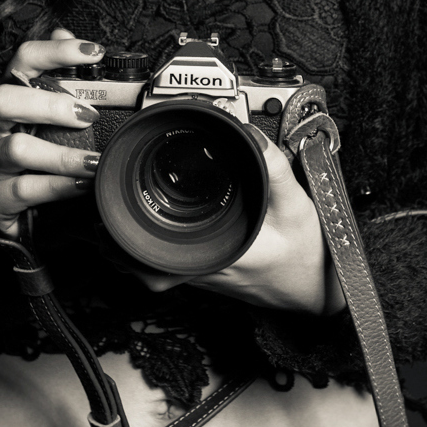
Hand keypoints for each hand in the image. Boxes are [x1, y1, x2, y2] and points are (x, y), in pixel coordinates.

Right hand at [0, 28, 106, 237]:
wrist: (15, 217)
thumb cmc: (32, 159)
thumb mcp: (48, 119)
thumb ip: (59, 79)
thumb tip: (67, 33)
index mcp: (6, 98)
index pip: (22, 61)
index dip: (55, 51)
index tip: (93, 52)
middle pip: (4, 99)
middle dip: (49, 104)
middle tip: (88, 115)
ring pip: (15, 149)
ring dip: (61, 155)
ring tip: (94, 161)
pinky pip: (22, 190)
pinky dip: (57, 187)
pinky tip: (81, 186)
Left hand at [134, 127, 345, 316]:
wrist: (318, 291)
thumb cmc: (308, 256)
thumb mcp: (296, 206)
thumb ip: (274, 169)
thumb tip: (251, 135)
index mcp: (218, 253)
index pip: (155, 252)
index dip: (127, 233)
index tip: (115, 210)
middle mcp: (205, 270)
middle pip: (142, 263)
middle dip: (120, 237)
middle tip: (108, 209)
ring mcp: (205, 278)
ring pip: (153, 267)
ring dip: (135, 243)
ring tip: (124, 216)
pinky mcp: (210, 275)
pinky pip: (171, 265)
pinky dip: (157, 247)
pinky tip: (162, 226)